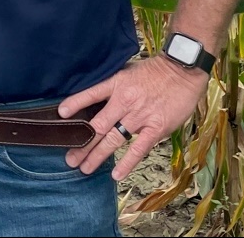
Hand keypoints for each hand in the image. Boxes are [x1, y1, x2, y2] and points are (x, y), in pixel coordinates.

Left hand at [57, 54, 209, 178]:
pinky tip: (116, 174)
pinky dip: (127, 163)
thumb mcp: (129, 71)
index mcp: (116, 84)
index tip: (61, 114)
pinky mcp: (156, 127)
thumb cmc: (157, 70)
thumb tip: (98, 98)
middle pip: (98, 126)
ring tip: (84, 168)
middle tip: (70, 158)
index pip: (90, 94)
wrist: (183, 69)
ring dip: (97, 155)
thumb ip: (114, 86)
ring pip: (113, 139)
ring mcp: (139, 116)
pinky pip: (138, 149)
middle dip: (82, 143)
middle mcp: (124, 101)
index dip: (75, 104)